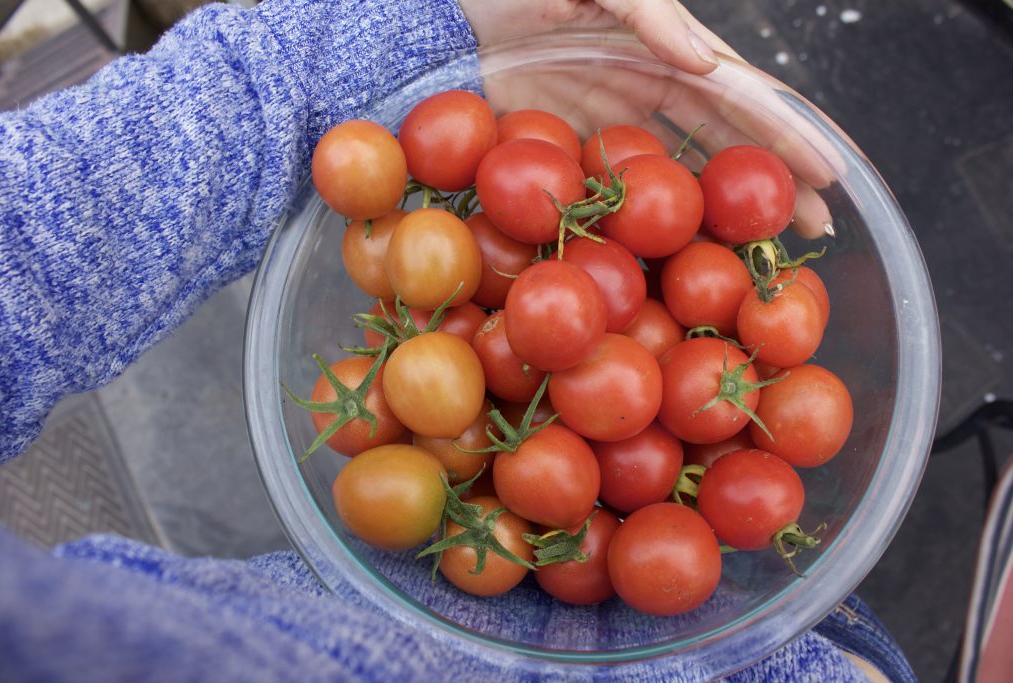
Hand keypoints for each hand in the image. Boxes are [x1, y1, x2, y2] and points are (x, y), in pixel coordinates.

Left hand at [458, 1, 837, 237]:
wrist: (451, 27)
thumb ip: (649, 13)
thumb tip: (707, 64)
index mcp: (668, 49)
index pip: (742, 95)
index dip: (786, 130)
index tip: (829, 168)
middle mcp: (655, 90)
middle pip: (730, 142)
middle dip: (777, 180)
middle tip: (822, 226)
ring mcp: (621, 128)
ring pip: (691, 171)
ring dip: (732, 208)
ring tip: (774, 246)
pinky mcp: (581, 156)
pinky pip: (631, 192)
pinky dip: (664, 219)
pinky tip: (691, 251)